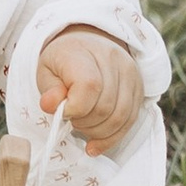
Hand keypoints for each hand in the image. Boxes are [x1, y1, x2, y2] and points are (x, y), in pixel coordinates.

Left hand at [37, 25, 142, 157]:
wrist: (88, 42)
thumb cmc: (63, 61)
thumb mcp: (46, 71)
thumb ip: (49, 89)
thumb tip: (50, 105)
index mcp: (84, 52)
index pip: (89, 86)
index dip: (74, 108)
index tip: (62, 112)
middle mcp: (113, 60)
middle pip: (105, 106)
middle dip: (84, 123)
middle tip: (71, 120)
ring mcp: (130, 73)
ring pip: (120, 117)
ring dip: (98, 132)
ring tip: (82, 128)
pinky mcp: (139, 88)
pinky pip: (131, 120)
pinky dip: (112, 137)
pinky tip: (95, 144)